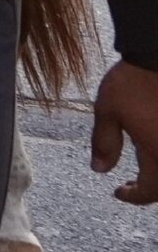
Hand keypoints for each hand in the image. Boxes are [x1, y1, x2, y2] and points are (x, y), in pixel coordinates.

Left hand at [91, 59, 157, 204]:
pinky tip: (153, 147)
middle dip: (151, 190)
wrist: (157, 54)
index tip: (117, 192)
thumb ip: (104, 143)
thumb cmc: (132, 82)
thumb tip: (99, 170)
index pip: (150, 192)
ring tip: (144, 169)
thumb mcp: (108, 111)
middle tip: (130, 185)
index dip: (134, 197)